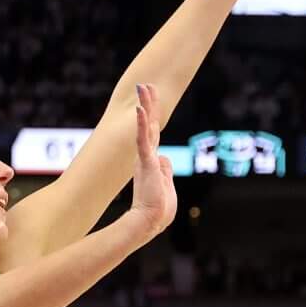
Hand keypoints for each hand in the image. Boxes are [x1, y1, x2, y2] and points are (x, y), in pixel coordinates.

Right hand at [127, 84, 176, 235]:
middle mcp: (146, 156)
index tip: (149, 101)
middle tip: (145, 85)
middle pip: (149, 124)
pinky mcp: (146, 162)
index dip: (152, 117)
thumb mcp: (166, 186)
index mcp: (151, 162)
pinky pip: (143, 139)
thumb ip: (165, 170)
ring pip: (145, 126)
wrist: (150, 221)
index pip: (153, 134)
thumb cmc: (159, 209)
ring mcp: (145, 158)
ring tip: (142, 86)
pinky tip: (139, 108)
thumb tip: (166, 159)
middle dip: (148, 103)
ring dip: (144, 105)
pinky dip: (141, 123)